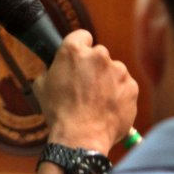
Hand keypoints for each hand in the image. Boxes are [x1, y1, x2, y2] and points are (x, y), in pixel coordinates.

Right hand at [33, 29, 137, 154]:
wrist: (81, 138)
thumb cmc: (59, 112)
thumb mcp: (42, 86)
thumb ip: (51, 70)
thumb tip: (55, 69)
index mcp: (74, 50)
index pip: (82, 35)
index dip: (80, 46)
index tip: (79, 58)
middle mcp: (98, 55)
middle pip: (98, 54)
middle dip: (93, 67)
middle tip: (85, 86)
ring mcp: (118, 70)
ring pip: (113, 70)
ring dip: (107, 81)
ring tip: (97, 102)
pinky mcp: (131, 86)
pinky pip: (124, 86)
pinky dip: (119, 94)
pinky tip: (107, 108)